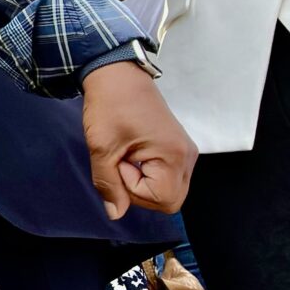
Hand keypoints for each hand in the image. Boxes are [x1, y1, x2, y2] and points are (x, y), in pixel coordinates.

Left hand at [80, 61, 195, 218]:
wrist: (117, 75)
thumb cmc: (110, 107)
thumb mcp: (101, 148)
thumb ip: (108, 184)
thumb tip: (115, 214)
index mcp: (175, 156)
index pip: (162, 200)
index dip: (133, 189)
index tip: (119, 161)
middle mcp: (188, 157)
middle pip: (170, 200)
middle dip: (141, 192)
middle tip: (121, 163)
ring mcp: (186, 152)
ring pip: (169, 189)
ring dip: (144, 182)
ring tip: (127, 156)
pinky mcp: (178, 148)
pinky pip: (168, 175)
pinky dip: (149, 173)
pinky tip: (134, 154)